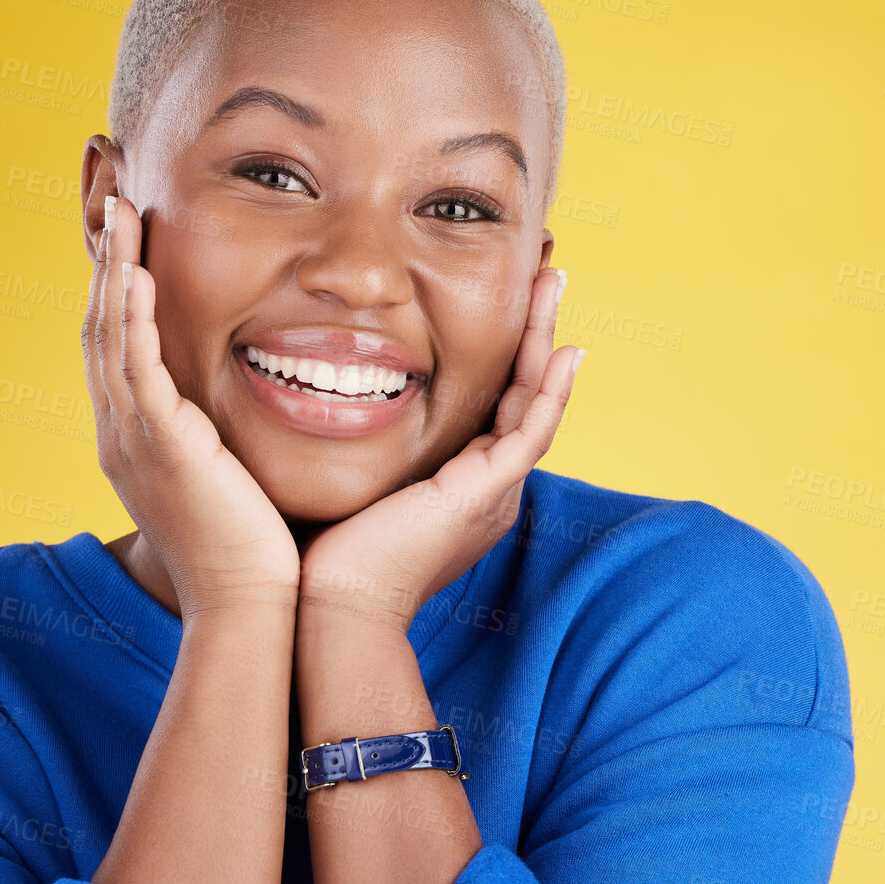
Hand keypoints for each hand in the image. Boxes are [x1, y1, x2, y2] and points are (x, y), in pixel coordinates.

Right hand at [81, 194, 300, 618]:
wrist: (247, 605)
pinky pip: (134, 364)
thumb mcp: (228, 481)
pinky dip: (130, 314)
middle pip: (100, 330)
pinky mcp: (158, 444)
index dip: (117, 292)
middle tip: (114, 204)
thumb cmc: (252, 552)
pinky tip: (136, 269)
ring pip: (108, 336)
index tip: (130, 241)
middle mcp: (121, 434)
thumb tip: (245, 417)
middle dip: (105, 265)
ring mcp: (132, 438)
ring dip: (113, 270)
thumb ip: (223, 440)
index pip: (116, 349)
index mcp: (136, 441)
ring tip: (122, 212)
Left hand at [297, 264, 580, 629]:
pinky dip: (551, 391)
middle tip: (544, 276)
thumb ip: (356, 452)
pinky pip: (531, 433)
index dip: (504, 354)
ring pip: (535, 403)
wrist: (334, 607)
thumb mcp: (351, 488)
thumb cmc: (328, 558)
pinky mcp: (486, 495)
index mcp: (460, 489)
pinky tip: (564, 349)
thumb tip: (320, 410)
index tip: (501, 303)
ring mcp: (492, 492)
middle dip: (534, 333)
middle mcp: (487, 489)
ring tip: (554, 284)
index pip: (493, 407)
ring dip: (546, 341)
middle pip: (524, 396)